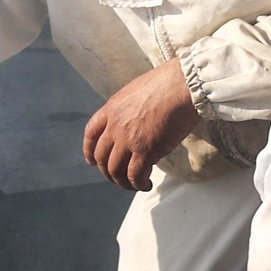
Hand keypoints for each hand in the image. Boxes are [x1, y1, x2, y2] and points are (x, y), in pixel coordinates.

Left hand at [81, 60, 201, 191]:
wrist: (182, 86)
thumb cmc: (168, 85)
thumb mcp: (136, 92)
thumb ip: (129, 109)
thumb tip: (136, 122)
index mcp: (111, 108)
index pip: (91, 133)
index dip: (88, 150)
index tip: (91, 162)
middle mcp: (115, 125)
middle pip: (101, 156)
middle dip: (108, 172)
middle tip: (119, 178)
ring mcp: (128, 139)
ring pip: (115, 169)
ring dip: (122, 182)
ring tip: (134, 185)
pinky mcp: (146, 150)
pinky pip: (135, 175)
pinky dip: (138, 184)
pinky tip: (146, 184)